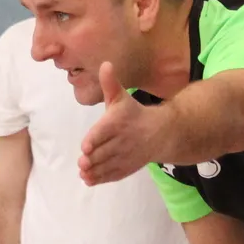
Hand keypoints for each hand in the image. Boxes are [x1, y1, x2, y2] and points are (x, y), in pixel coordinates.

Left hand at [79, 64, 159, 185]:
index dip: (95, 139)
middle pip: (105, 151)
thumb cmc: (133, 113)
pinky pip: (114, 174)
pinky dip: (102, 179)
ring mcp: (126, 156)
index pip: (105, 132)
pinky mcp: (127, 167)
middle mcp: (123, 140)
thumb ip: (110, 84)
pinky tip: (89, 180)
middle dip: (93, 158)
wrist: (161, 133)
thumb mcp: (121, 97)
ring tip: (84, 172)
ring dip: (95, 170)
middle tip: (82, 162)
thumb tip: (105, 64)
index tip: (85, 147)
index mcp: (118, 122)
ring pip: (108, 165)